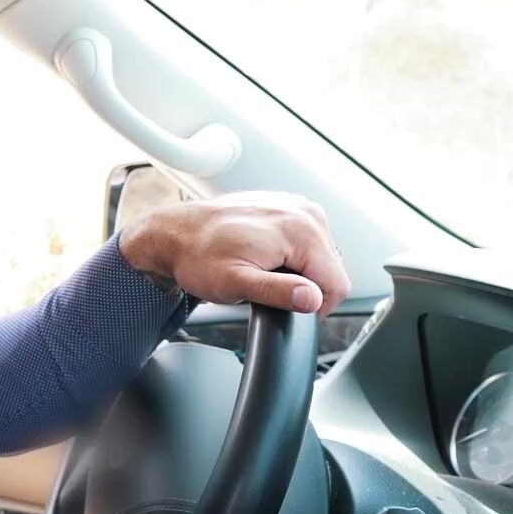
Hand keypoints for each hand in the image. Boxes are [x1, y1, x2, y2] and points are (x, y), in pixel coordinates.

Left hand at [119, 192, 350, 314]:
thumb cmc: (198, 257)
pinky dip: (291, 255)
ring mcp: (297, 205)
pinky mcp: (287, 206)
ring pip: (321, 256)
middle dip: (305, 287)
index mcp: (300, 229)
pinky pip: (307, 241)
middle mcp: (305, 212)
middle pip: (331, 269)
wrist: (175, 232)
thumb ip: (278, 292)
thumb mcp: (235, 283)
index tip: (287, 308)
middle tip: (267, 287)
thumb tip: (313, 298)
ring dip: (298, 271)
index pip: (337, 284)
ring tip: (263, 270)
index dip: (315, 306)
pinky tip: (264, 257)